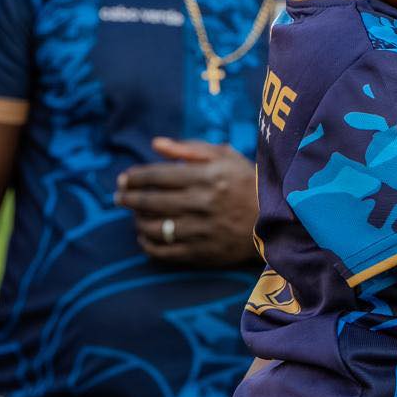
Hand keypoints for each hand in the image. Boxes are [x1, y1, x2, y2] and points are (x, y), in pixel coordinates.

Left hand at [115, 137, 257, 266]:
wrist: (276, 220)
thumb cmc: (248, 183)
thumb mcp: (226, 157)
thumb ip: (189, 149)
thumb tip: (155, 144)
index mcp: (208, 176)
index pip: (157, 175)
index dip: (135, 177)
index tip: (124, 178)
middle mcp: (203, 202)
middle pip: (150, 201)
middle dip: (128, 197)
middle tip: (119, 196)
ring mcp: (202, 230)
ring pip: (153, 226)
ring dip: (137, 220)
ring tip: (135, 214)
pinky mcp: (202, 252)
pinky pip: (163, 251)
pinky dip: (148, 243)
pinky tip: (146, 235)